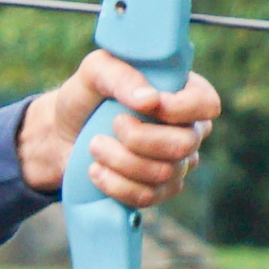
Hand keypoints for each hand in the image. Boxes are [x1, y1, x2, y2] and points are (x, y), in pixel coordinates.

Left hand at [16, 50, 223, 209]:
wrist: (61, 135)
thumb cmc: (86, 97)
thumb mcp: (95, 72)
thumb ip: (122, 75)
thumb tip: (149, 100)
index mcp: (184, 93)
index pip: (206, 104)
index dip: (180, 109)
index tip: (142, 105)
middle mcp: (189, 130)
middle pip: (185, 144)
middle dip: (139, 138)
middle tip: (111, 126)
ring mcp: (177, 163)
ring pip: (164, 173)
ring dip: (120, 160)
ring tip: (94, 145)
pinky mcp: (158, 190)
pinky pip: (147, 197)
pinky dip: (115, 185)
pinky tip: (96, 170)